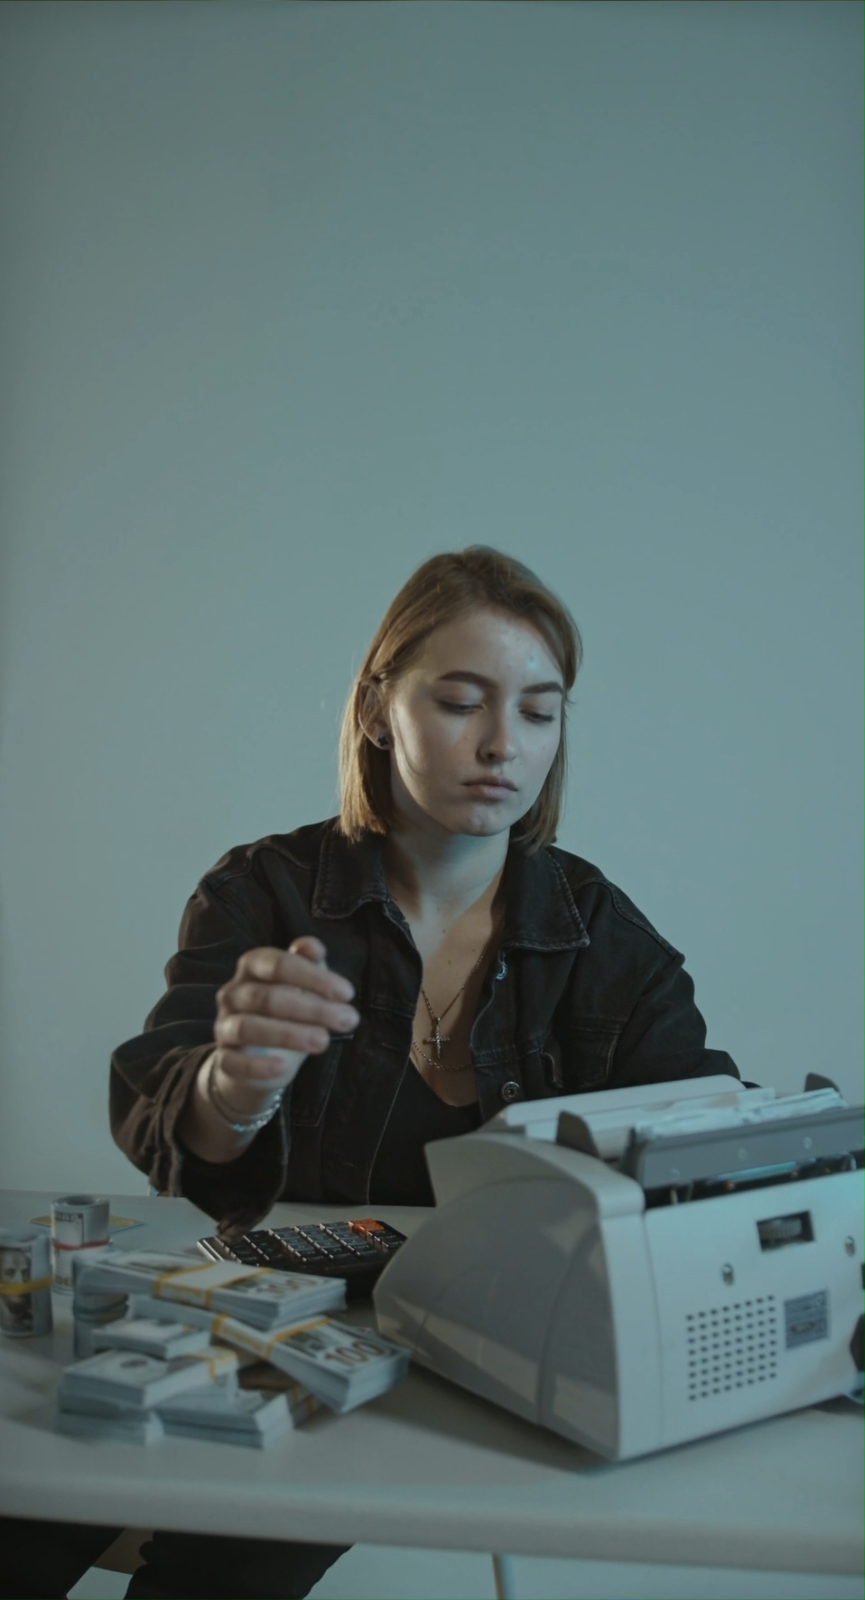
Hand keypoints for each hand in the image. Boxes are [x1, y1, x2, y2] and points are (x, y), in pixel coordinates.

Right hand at [207, 936, 358, 1115]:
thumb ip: (308, 963)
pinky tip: (282, 1067)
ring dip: (289, 1035)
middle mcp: (233, 992)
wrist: (261, 1054)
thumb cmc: (287, 1010)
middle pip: (269, 997)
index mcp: (253, 966)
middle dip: (313, 1008)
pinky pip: (232, 1061)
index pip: (279, 964)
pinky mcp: (224, 1057)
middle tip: (347, 1020)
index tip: (347, 993)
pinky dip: (256, 1065)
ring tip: (323, 1042)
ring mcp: (225, 1025)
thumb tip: (313, 947)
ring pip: (248, 1027)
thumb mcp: (303, 983)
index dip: (314, 977)